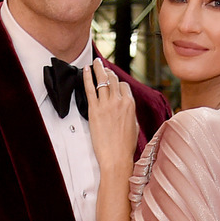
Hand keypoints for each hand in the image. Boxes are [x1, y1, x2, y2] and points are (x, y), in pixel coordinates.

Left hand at [84, 58, 138, 172]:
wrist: (116, 157)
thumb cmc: (126, 146)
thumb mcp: (134, 125)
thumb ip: (129, 112)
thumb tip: (125, 106)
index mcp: (130, 104)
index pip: (123, 85)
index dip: (117, 82)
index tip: (112, 79)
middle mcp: (119, 101)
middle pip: (113, 79)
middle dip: (107, 70)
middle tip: (102, 65)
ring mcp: (106, 105)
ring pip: (102, 80)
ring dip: (98, 69)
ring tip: (95, 63)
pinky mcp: (94, 110)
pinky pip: (90, 89)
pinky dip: (87, 77)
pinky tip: (85, 70)